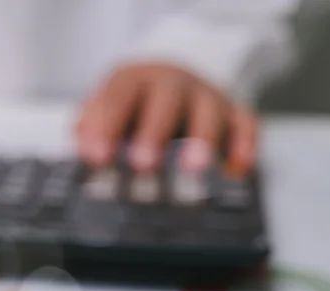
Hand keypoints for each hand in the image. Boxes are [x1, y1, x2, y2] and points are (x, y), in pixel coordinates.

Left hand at [75, 62, 257, 173]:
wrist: (169, 80)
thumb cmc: (131, 105)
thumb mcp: (104, 111)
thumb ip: (90, 130)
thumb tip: (85, 149)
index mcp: (133, 81)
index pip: (117, 99)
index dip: (106, 127)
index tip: (98, 158)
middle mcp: (171, 84)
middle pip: (166, 100)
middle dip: (154, 132)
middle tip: (143, 164)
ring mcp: (204, 97)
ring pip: (210, 111)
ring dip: (202, 139)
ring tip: (193, 169)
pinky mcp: (232, 112)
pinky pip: (245, 124)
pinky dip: (244, 145)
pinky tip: (235, 170)